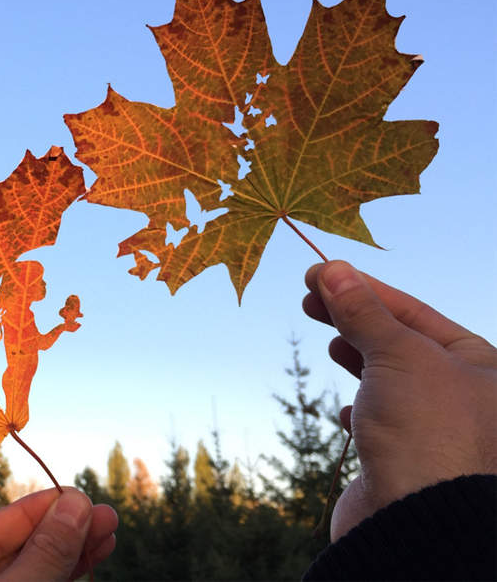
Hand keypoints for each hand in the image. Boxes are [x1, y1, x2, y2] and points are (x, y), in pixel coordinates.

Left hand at [0, 487, 117, 580]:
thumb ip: (40, 556)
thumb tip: (75, 504)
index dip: (33, 510)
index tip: (75, 495)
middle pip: (16, 552)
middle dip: (63, 530)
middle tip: (106, 514)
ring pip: (35, 573)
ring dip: (73, 552)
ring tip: (109, 531)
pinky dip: (65, 574)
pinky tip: (90, 557)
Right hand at [303, 261, 496, 541]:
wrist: (419, 522)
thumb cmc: (426, 430)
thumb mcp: (397, 353)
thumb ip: (363, 311)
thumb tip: (332, 268)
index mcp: (480, 364)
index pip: (414, 311)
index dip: (362, 289)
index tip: (318, 274)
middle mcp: (465, 396)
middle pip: (400, 342)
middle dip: (355, 319)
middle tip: (311, 300)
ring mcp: (436, 431)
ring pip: (390, 381)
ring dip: (358, 360)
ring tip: (332, 346)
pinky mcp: (408, 462)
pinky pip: (383, 424)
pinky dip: (361, 411)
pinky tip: (345, 413)